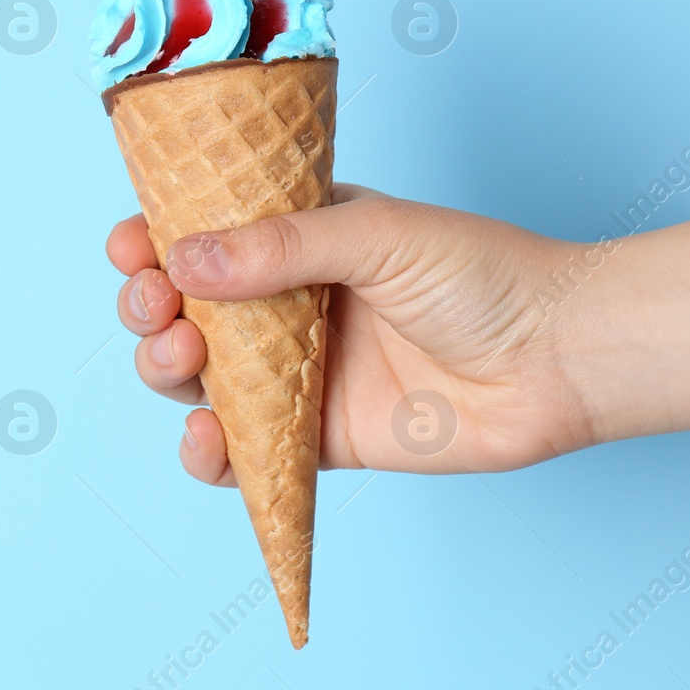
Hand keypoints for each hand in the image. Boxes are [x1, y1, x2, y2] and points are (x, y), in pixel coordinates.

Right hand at [105, 184, 597, 486]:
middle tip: (157, 307)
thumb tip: (184, 259)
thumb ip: (281, 247)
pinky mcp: (318, 441)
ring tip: (181, 356)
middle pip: (184, 310)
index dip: (156, 240)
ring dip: (164, 369)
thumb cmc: (484, 275)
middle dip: (148, 306)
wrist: (555, 359)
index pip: (205, 236)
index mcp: (299, 239)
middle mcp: (289, 305)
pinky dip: (209, 454)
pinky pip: (245, 453)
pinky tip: (205, 439)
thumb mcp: (377, 236)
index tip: (134, 245)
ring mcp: (299, 375)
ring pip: (199, 380)